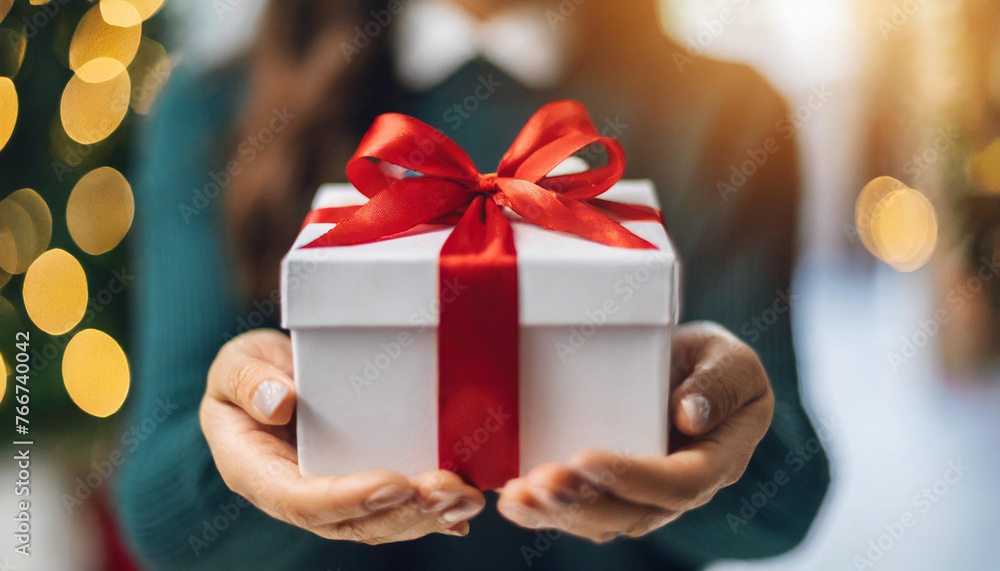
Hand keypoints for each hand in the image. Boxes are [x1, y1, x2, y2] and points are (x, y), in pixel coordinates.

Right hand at [200, 329, 484, 543]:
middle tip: (445, 491)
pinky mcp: (359, 488)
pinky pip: (394, 510)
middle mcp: (296, 496)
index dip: (349, 498)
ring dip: (426, 517)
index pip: (301, 500)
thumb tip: (280, 403)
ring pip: (378, 523)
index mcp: (258, 473)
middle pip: (349, 523)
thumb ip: (247, 381)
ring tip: (465, 499)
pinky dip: (432, 515)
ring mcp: (330, 498)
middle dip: (402, 512)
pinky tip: (463, 510)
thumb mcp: (235, 364)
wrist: (269, 378)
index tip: (394, 483)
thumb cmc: (249, 371)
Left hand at [497, 321, 773, 542]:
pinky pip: (576, 511)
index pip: (677, 484)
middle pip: (631, 514)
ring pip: (599, 521)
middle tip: (541, 481)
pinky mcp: (608, 492)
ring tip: (517, 495)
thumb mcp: (731, 359)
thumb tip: (688, 416)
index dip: (632, 477)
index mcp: (714, 462)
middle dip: (582, 501)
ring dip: (554, 512)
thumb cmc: (714, 362)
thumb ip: (720, 384)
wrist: (690, 369)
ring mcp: (640, 497)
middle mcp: (676, 491)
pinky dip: (542, 510)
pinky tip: (512, 499)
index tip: (585, 456)